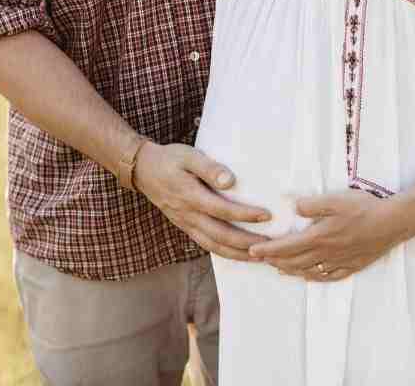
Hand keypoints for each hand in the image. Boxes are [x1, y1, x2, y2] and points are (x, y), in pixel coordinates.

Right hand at [133, 142, 271, 261]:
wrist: (143, 170)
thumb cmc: (170, 159)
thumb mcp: (188, 156)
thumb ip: (209, 168)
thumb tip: (230, 181)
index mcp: (190, 196)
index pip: (222, 210)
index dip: (245, 215)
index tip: (267, 215)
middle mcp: (188, 214)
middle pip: (221, 235)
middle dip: (247, 243)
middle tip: (271, 246)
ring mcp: (186, 224)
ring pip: (214, 246)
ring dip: (238, 254)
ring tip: (260, 257)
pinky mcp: (185, 227)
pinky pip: (206, 244)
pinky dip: (224, 252)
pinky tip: (240, 254)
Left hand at [248, 190, 403, 281]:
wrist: (394, 222)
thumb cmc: (365, 207)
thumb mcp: (336, 199)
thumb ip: (312, 204)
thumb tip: (293, 206)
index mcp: (320, 236)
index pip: (287, 247)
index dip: (268, 250)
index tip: (252, 251)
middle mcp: (327, 253)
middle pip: (294, 261)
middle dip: (275, 261)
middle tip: (260, 259)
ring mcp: (340, 261)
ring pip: (309, 271)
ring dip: (290, 270)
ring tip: (278, 268)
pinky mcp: (352, 265)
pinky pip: (328, 277)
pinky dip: (313, 278)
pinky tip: (308, 276)